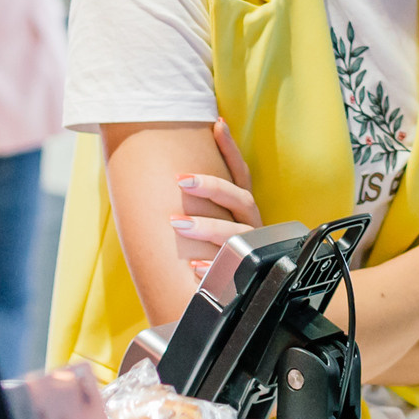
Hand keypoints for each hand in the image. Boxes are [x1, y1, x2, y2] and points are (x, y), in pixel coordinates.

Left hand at [169, 118, 263, 281]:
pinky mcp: (247, 272)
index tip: (217, 124)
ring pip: (237, 233)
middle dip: (212, 186)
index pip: (240, 173)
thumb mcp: (212, 224)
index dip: (231, 149)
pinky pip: (231, 269)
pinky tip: (193, 265)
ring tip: (178, 224)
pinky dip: (211, 265)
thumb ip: (200, 205)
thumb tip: (167, 176)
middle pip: (240, 198)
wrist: (230, 294)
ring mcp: (252, 247)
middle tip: (181, 179)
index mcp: (244, 208)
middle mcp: (251, 223)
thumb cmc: (215, 252)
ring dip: (207, 227)